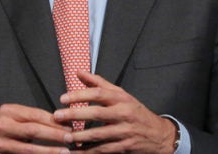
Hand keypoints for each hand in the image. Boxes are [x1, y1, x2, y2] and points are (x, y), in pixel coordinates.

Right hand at [0, 103, 70, 153]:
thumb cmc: (1, 129)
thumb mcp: (13, 117)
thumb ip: (31, 118)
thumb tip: (59, 121)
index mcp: (8, 111)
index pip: (35, 115)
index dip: (54, 121)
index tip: (69, 125)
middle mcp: (2, 125)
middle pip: (34, 130)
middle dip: (54, 134)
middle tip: (70, 138)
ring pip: (29, 149)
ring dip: (49, 151)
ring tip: (65, 152)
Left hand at [52, 71, 176, 153]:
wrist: (159, 135)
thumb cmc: (135, 112)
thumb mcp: (121, 95)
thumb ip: (99, 83)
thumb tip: (79, 72)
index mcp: (121, 98)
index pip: (99, 93)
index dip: (80, 94)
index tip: (63, 98)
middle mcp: (124, 113)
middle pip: (97, 113)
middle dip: (75, 115)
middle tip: (57, 116)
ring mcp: (125, 131)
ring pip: (99, 134)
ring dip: (80, 136)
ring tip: (66, 137)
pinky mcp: (126, 146)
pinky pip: (104, 150)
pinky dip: (90, 152)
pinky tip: (77, 152)